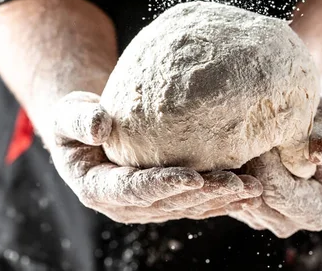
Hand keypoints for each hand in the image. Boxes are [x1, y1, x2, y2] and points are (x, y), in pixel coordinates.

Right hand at [44, 91, 262, 223]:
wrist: (90, 130)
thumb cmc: (76, 119)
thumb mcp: (67, 115)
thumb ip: (78, 120)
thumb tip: (98, 126)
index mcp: (99, 189)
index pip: (135, 190)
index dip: (165, 185)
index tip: (195, 177)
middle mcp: (125, 205)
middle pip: (170, 202)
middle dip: (206, 195)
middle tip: (241, 183)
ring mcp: (146, 206)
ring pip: (188, 207)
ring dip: (222, 199)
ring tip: (254, 188)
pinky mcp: (164, 199)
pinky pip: (194, 202)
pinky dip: (221, 197)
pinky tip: (248, 191)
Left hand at [228, 96, 321, 236]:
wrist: (306, 130)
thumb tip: (318, 154)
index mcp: (315, 213)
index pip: (277, 193)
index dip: (265, 162)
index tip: (261, 130)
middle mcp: (285, 223)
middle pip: (250, 195)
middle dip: (246, 160)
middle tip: (247, 128)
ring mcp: (258, 217)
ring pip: (231, 193)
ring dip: (231, 162)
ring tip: (242, 133)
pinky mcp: (237, 206)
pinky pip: (220, 189)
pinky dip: (220, 166)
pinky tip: (225, 142)